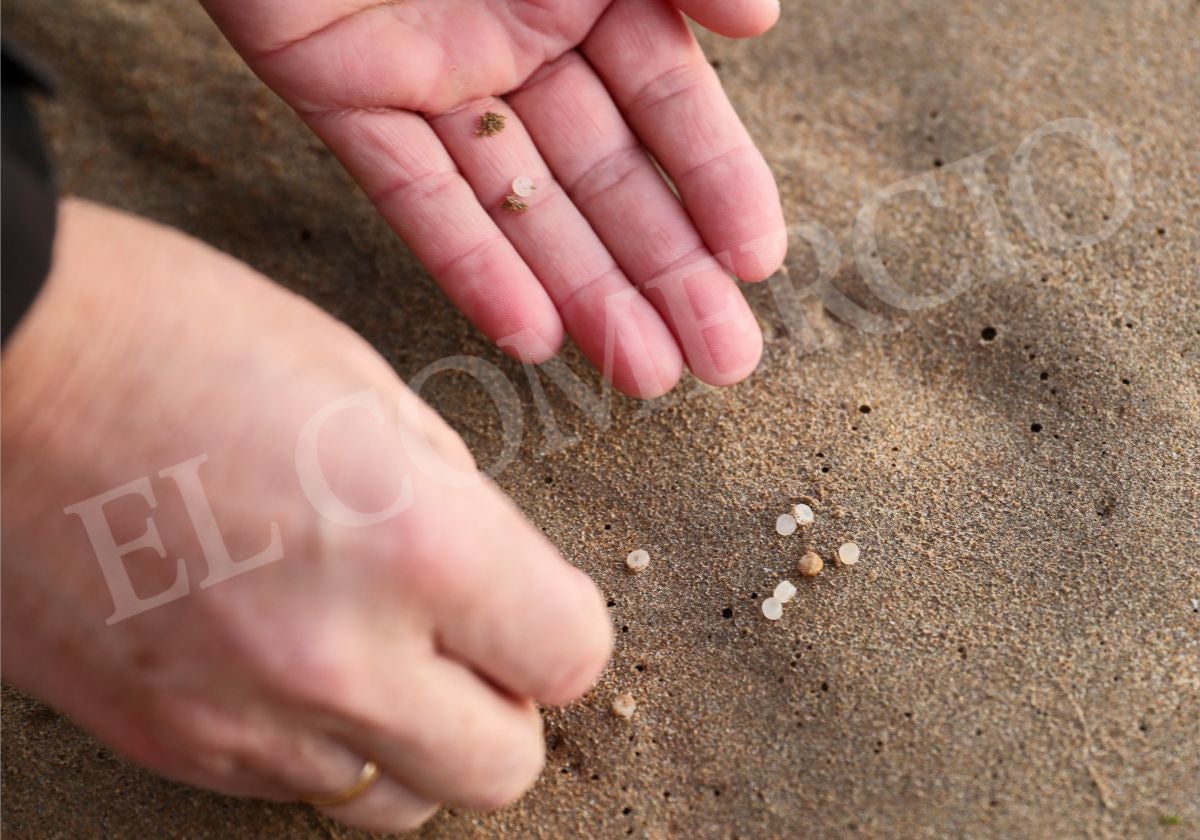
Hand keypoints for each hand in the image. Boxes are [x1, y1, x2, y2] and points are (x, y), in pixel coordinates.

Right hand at [1, 199, 611, 832]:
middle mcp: (335, 657)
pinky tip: (285, 652)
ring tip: (374, 647)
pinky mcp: (163, 741)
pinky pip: (289, 786)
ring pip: (395, 800)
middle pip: (501, 768)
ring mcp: (240, 717)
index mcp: (409, 542)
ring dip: (413, 735)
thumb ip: (451, 497)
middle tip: (472, 636)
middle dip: (506, 702)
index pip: (569, 656)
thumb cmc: (171, 336)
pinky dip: (318, 738)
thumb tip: (494, 571)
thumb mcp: (358, 384)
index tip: (534, 597)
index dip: (561, 623)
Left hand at [202, 0, 787, 396]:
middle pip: (607, 180)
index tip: (758, 266)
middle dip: (667, 273)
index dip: (718, 188)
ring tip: (645, 375)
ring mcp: (435, 77)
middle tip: (723, 360)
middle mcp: (521, 44)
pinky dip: (467, 266)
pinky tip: (530, 338)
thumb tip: (760, 25)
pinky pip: (411, 195)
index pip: (671, 109)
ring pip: (521, 206)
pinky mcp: (343, 94)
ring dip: (586, 292)